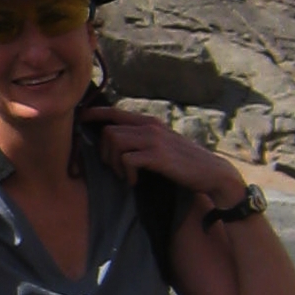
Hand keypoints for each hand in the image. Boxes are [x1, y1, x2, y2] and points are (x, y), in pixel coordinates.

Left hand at [96, 109, 243, 209]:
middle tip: (114, 168)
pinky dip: (126, 173)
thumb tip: (118, 141)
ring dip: (113, 162)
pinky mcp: (158, 156)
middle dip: (104, 153)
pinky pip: (127, 159)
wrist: (212, 172)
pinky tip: (134, 181)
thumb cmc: (186, 161)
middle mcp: (150, 127)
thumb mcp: (164, 143)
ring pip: (114, 141)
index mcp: (150, 122)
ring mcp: (154, 140)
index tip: (82, 119)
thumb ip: (145, 138)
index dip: (95, 114)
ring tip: (124, 175)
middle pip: (109, 130)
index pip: (116, 112)